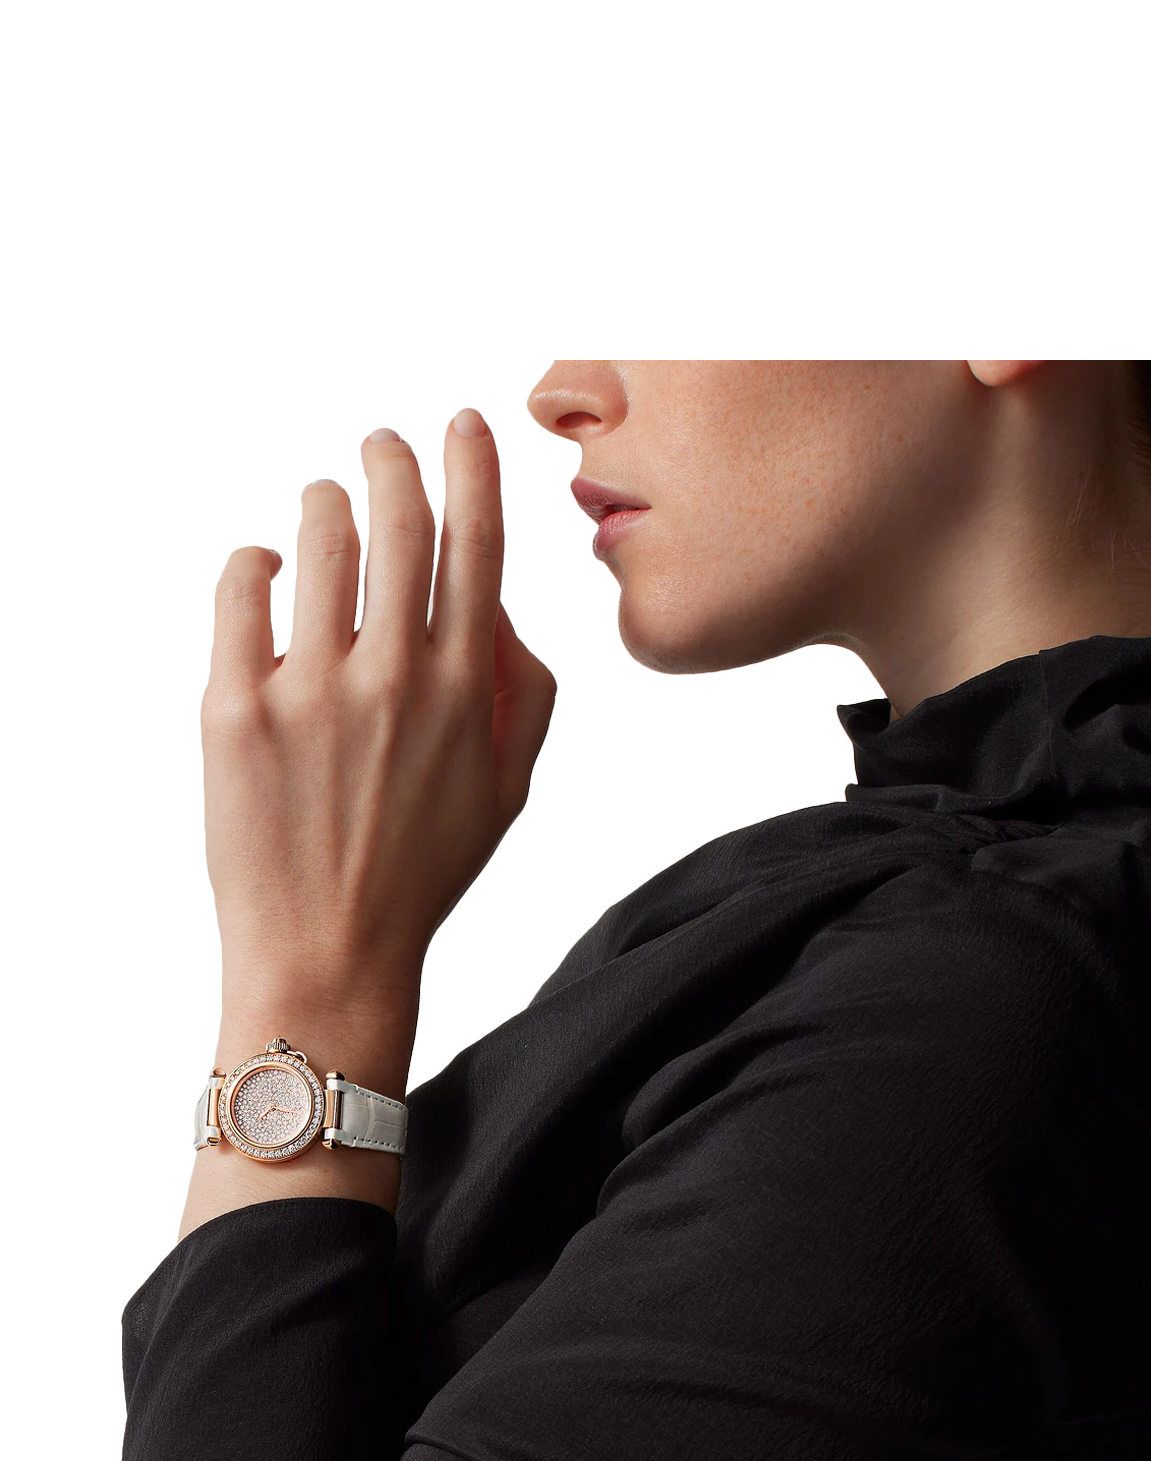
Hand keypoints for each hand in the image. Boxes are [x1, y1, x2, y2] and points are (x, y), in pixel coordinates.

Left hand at [202, 415, 557, 1085]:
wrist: (329, 955)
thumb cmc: (419, 873)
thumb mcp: (507, 792)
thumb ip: (526, 694)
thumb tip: (498, 610)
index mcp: (467, 691)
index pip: (476, 544)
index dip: (470, 468)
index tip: (458, 427)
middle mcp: (396, 679)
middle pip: (399, 522)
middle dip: (390, 461)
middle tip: (378, 445)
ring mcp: (313, 694)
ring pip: (320, 542)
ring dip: (323, 504)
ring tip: (320, 508)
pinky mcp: (236, 713)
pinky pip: (238, 595)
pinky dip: (250, 562)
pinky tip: (260, 567)